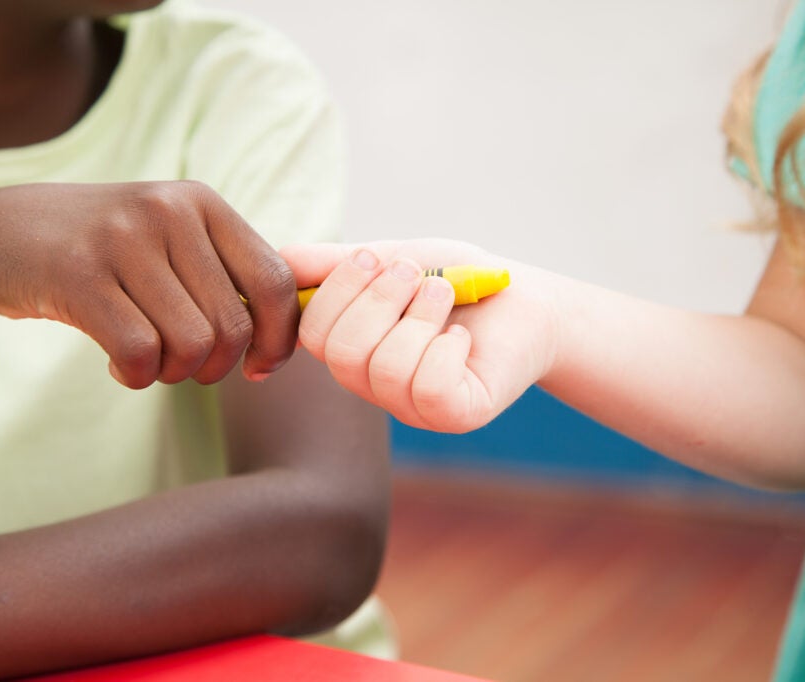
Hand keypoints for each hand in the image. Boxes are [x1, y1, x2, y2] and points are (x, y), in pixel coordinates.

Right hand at [0, 181, 297, 387]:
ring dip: (173, 373)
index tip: (257, 367)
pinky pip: (140, 354)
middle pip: (234, 327)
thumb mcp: (168, 242)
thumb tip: (284, 342)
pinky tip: (116, 366)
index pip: (276, 282)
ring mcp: (122, 237)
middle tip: (182, 365)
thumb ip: (225, 277)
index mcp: (202, 203)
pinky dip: (134, 377)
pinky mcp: (78, 274)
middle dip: (215, 367)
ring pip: (192, 345)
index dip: (278, 339)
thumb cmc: (101, 253)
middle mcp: (168, 210)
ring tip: (146, 359)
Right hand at [280, 239, 558, 432]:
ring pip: (387, 367)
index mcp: (350, 347)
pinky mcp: (452, 415)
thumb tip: (279, 259)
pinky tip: (462, 337)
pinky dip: (448, 348)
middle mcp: (372, 384)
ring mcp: (410, 406)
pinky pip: (430, 387)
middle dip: (379, 299)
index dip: (337, 289)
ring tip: (445, 293)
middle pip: (342, 353)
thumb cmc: (455, 279)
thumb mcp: (389, 257)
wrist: (525, 297)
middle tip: (413, 272)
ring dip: (421, 315)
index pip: (311, 332)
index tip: (373, 256)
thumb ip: (334, 261)